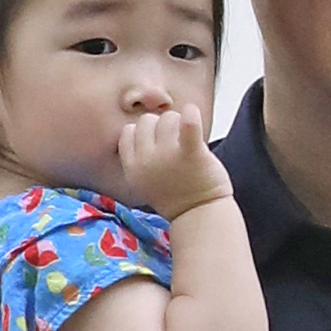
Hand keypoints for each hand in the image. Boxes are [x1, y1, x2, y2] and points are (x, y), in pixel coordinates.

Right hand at [112, 93, 231, 221]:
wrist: (201, 218)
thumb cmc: (178, 198)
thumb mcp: (145, 181)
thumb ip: (140, 157)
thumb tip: (144, 126)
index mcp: (132, 168)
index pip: (129, 132)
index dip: (144, 133)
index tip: (157, 144)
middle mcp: (146, 161)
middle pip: (147, 121)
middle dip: (162, 127)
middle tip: (177, 144)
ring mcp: (168, 156)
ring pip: (168, 118)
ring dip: (180, 124)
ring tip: (188, 142)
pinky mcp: (191, 154)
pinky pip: (188, 125)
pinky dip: (192, 116)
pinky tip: (194, 113)